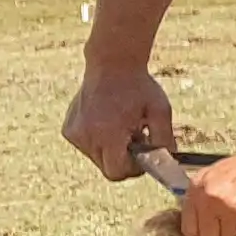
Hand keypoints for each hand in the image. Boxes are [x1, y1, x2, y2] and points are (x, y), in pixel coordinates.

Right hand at [64, 63, 177, 179]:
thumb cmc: (139, 87)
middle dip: (124, 159)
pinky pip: (87, 146)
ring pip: (97, 158)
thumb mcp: (161, 112)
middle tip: (136, 137)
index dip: (133, 169)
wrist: (111, 63)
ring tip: (123, 126)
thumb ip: (165, 141)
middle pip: (107, 167)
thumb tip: (167, 162)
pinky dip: (100, 141)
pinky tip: (108, 122)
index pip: (116, 172)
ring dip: (112, 149)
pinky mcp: (68, 129)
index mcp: (108, 133)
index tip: (144, 155)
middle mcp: (86, 135)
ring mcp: (74, 133)